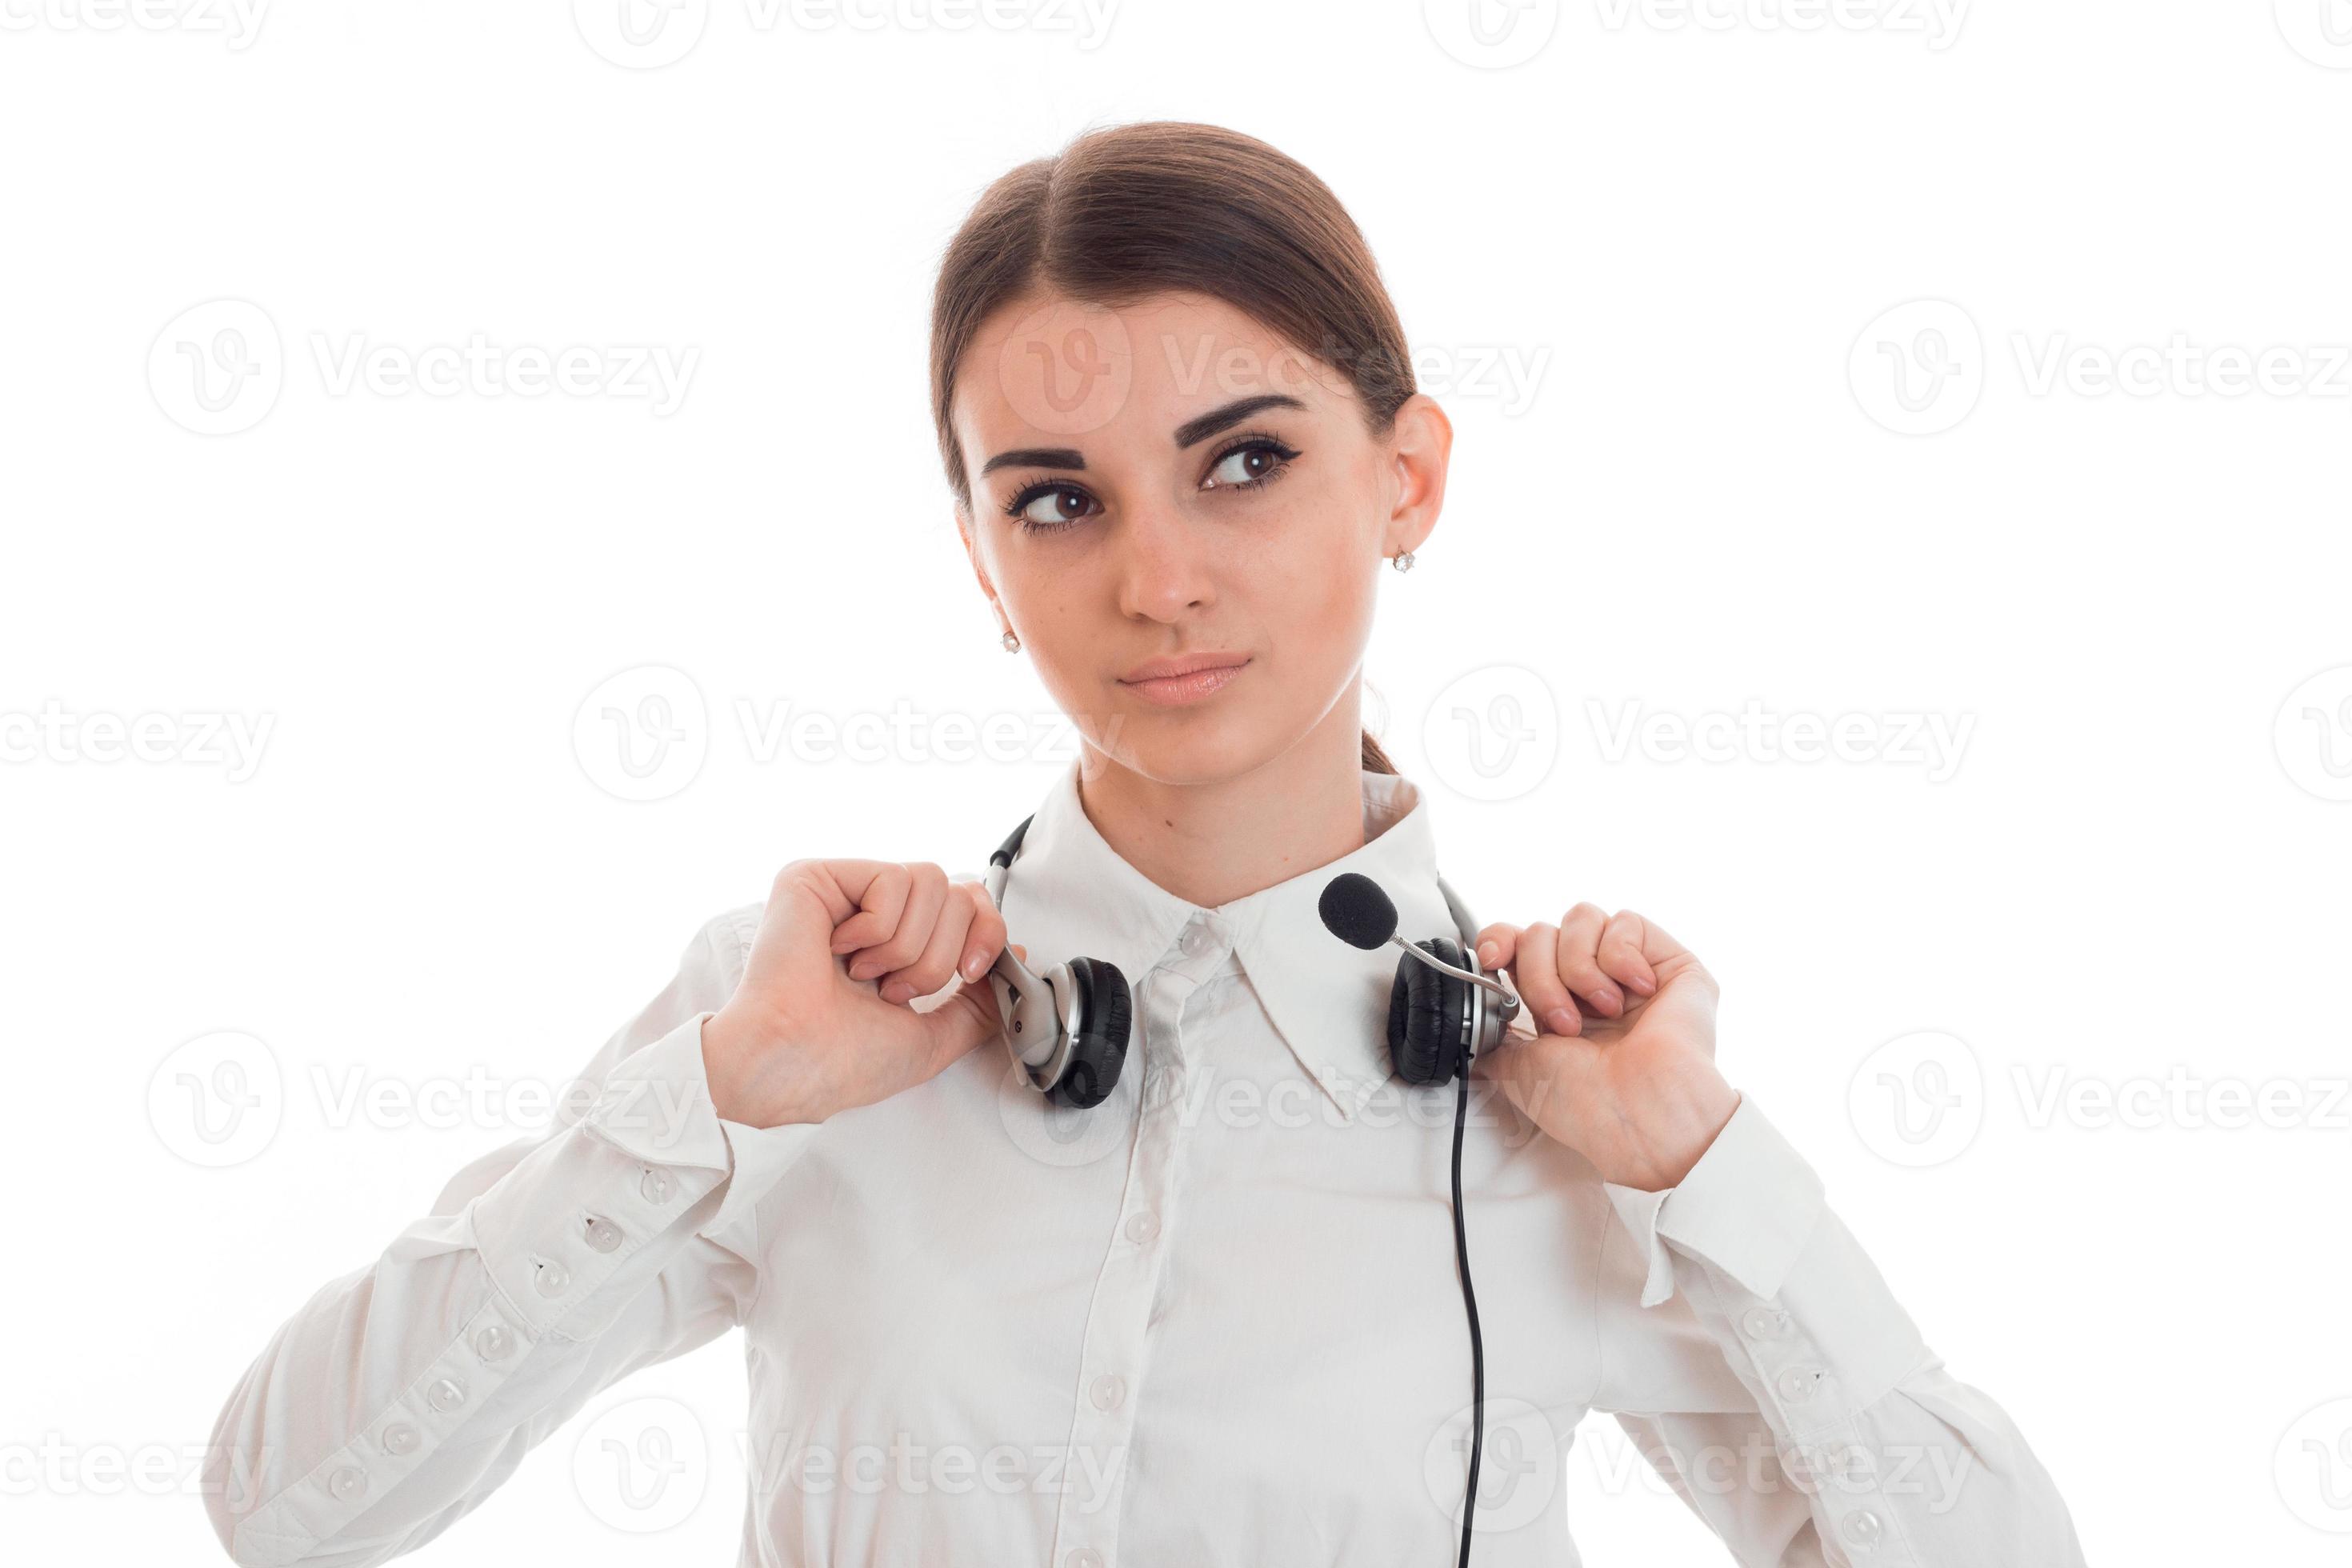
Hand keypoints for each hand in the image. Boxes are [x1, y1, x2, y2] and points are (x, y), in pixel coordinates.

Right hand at [700, 860, 1021, 1127]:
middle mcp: (873, 912)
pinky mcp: (815, 876)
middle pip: (960, 892)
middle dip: (941, 955)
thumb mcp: (935, 1036)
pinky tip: (840, 952)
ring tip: (866, 976)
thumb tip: (1013, 954)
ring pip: (932, 881)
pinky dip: (877, 929)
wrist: (795, 1064)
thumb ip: (979, 1003)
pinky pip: (892, 879)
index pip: (971, 904)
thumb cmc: (845, 1060)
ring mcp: (845, 891)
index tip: (971, 975)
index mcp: (899, 943)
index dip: (987, 934)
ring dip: (909, 947)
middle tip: (894, 990)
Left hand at [1468, 904, 1738, 1189]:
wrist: (1641, 1111)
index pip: (1518, 944)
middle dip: (1541, 976)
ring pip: (1580, 919)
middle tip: (1563, 1023)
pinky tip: (1638, 992)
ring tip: (1602, 1013)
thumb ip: (1492, 1038)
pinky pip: (1625, 922)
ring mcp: (1628, 969)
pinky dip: (1621, 956)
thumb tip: (1474, 1024)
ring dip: (1580, 969)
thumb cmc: (1588, 1102)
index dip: (1499, 941)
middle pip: (1541, 932)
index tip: (1492, 959)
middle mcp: (1590, 983)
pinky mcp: (1667, 960)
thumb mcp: (1517, 1069)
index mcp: (1556, 1004)